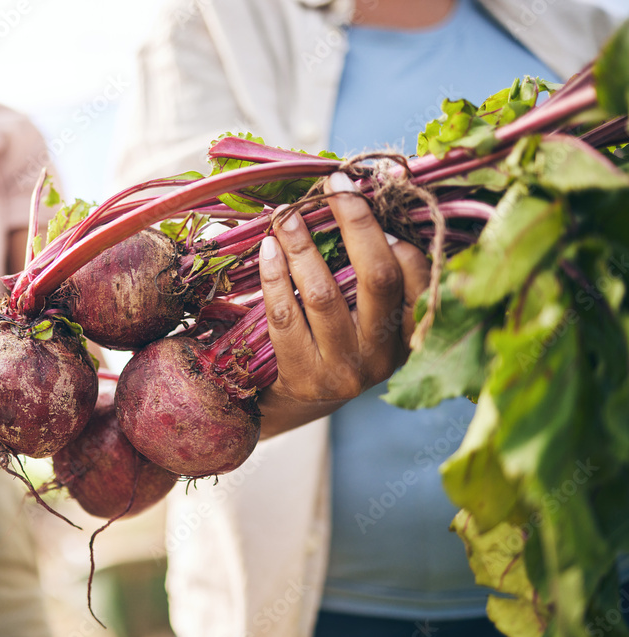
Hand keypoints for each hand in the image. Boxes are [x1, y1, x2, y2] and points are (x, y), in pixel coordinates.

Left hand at [256, 171, 429, 437]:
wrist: (299, 402)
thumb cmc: (337, 342)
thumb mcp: (369, 316)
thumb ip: (374, 271)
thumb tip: (368, 193)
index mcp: (410, 335)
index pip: (416, 278)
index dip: (392, 234)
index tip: (361, 196)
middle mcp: (382, 354)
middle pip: (376, 278)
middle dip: (354, 223)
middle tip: (333, 187)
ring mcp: (343, 369)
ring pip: (324, 294)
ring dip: (303, 245)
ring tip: (286, 214)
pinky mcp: (303, 376)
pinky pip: (285, 316)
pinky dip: (274, 277)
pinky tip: (267, 249)